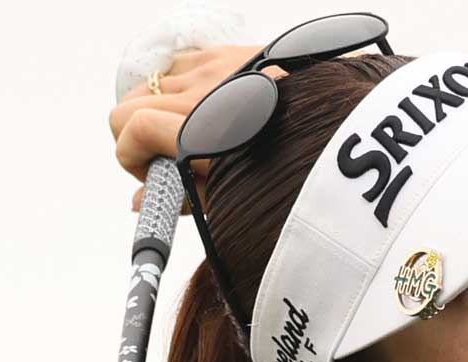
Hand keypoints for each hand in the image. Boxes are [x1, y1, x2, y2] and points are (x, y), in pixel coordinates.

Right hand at [107, 45, 274, 212]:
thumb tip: (139, 203)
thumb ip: (180, 196)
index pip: (130, 129)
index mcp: (198, 131)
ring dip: (157, 108)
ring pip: (150, 82)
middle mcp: (198, 93)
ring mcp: (211, 66)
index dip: (130, 158)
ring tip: (190, 132)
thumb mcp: (232, 195)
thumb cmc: (288, 169)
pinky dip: (180, 84)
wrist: (340, 124)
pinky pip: (179, 62)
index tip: (151, 177)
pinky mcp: (226, 51)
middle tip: (165, 159)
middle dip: (136, 135)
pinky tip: (207, 105)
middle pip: (127, 104)